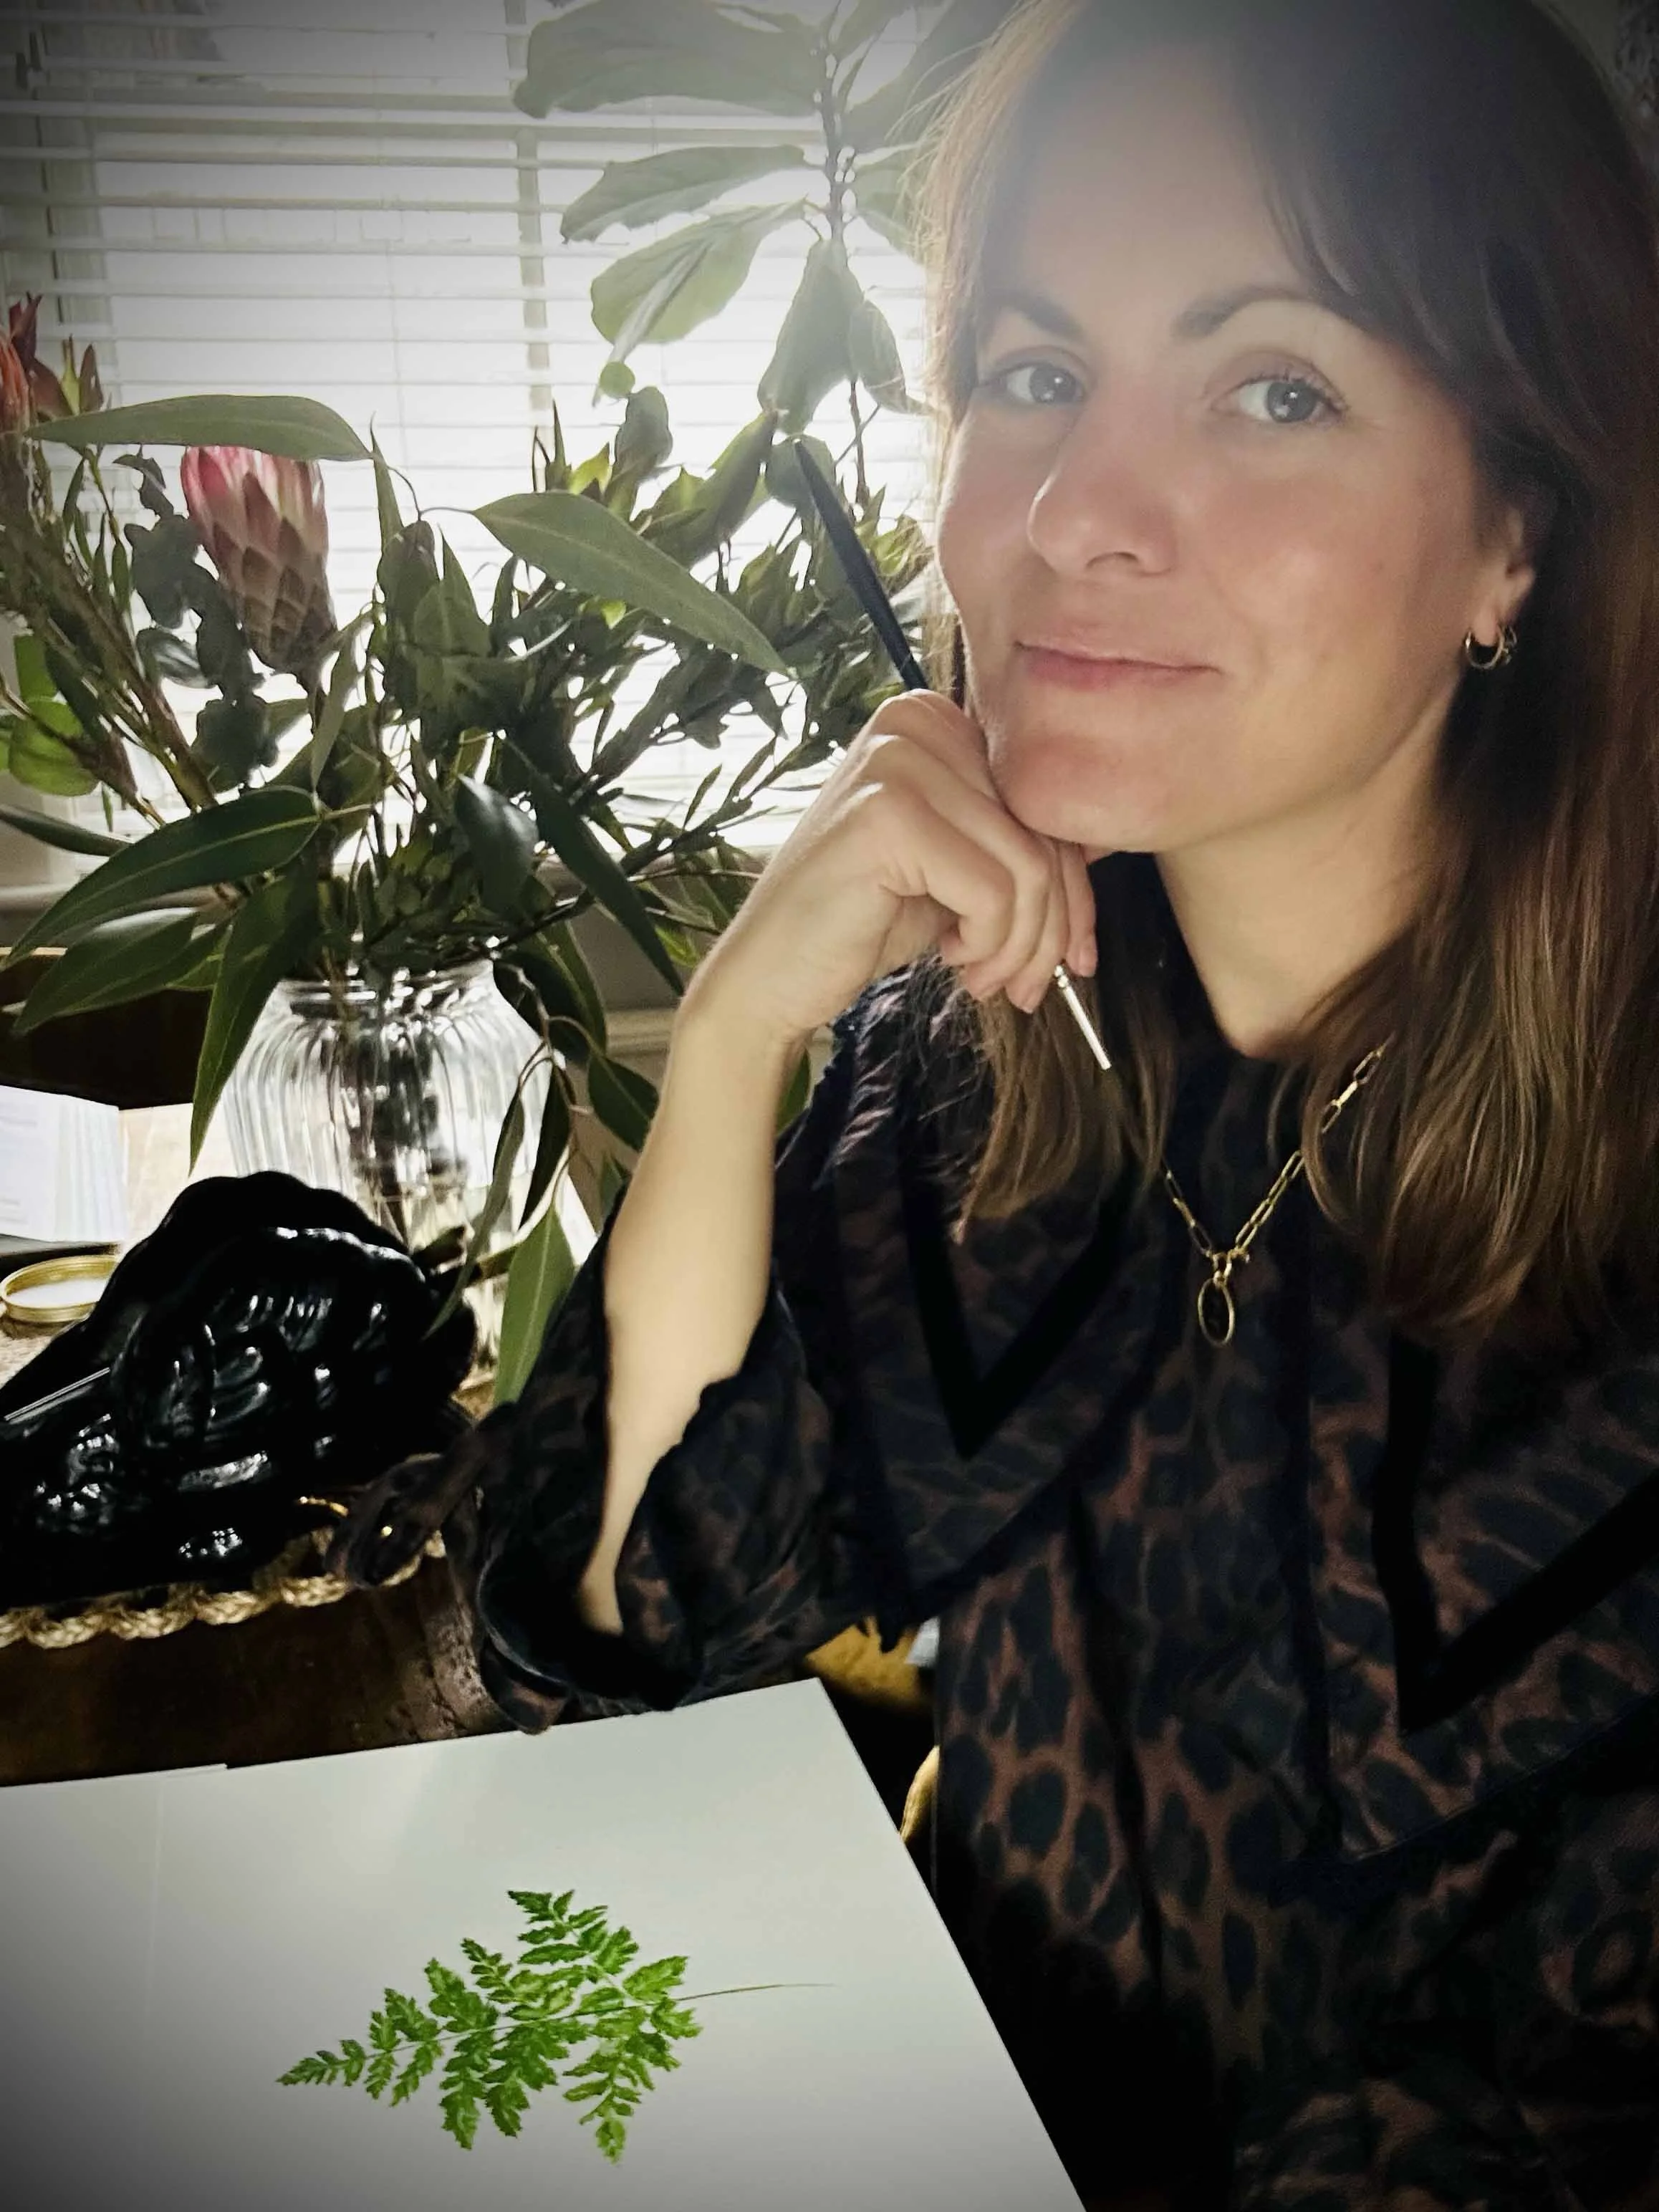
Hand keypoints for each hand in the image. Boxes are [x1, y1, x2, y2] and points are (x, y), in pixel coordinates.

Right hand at [682, 690, 1099, 1054]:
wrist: (770, 976)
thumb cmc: (863, 923)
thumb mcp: (957, 868)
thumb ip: (1016, 840)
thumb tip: (1103, 854)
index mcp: (934, 720)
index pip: (1045, 802)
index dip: (1074, 890)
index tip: (1070, 958)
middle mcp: (916, 721)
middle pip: (1043, 832)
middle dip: (1050, 928)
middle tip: (1025, 987)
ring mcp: (897, 761)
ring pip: (1029, 867)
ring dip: (1019, 946)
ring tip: (983, 978)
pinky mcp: (888, 814)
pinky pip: (994, 891)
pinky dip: (986, 944)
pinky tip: (950, 959)